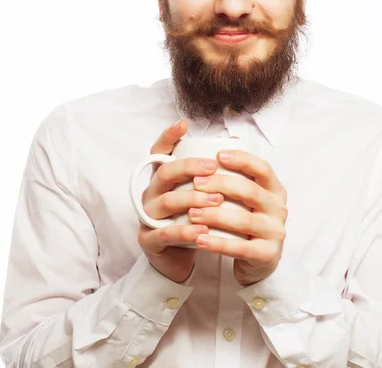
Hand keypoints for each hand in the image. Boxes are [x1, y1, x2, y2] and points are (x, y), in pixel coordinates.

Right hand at [137, 120, 223, 282]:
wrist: (179, 257)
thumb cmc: (192, 218)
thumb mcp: (200, 192)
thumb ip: (212, 170)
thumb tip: (234, 141)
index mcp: (162, 178)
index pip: (159, 152)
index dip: (168, 137)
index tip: (183, 124)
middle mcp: (152, 193)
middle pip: (164, 173)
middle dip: (189, 167)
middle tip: (213, 167)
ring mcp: (148, 216)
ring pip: (165, 202)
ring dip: (192, 199)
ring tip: (216, 201)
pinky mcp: (149, 240)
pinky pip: (164, 234)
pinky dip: (184, 231)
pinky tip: (203, 232)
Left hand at [188, 150, 287, 284]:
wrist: (259, 260)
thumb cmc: (248, 220)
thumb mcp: (249, 197)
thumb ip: (240, 172)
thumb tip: (230, 139)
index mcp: (275, 189)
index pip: (263, 168)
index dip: (242, 160)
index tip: (218, 155)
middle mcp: (279, 208)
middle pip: (250, 192)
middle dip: (221, 185)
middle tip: (196, 183)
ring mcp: (275, 232)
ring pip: (244, 221)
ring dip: (215, 215)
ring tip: (191, 213)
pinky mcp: (267, 254)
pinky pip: (241, 248)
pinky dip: (218, 244)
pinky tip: (199, 239)